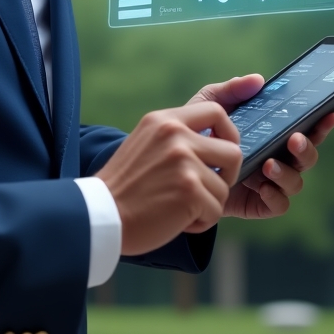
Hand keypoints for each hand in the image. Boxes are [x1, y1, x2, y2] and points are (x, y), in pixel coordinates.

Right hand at [94, 102, 243, 255]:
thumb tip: (216, 141)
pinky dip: (200, 222)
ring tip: (180, 209)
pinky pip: (216, 210)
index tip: (222, 153)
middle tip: (206, 190)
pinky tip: (176, 220)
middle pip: (233, 151)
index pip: (216, 112)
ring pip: (224, 187)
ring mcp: (183, 162)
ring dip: (208, 204)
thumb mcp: (146, 143)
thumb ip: (176, 137)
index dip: (229, 133)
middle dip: (227, 176)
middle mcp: (175, 135)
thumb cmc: (125, 186)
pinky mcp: (189, 190)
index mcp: (164, 120)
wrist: (100, 214)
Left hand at [188, 74, 333, 219]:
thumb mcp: (209, 105)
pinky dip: (275, 196)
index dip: (320, 123)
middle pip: (306, 156)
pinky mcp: (257, 203)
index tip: (329, 113)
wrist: (176, 170)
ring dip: (288, 172)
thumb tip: (259, 79)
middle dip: (307, 147)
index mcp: (271, 134)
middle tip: (294, 139)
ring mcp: (268, 182)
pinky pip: (279, 204)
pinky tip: (262, 185)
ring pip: (296, 181)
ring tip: (269, 164)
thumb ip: (231, 91)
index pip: (303, 128)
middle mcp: (276, 157)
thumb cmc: (197, 133)